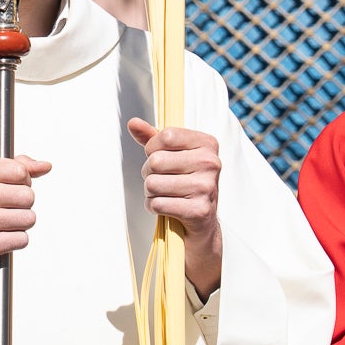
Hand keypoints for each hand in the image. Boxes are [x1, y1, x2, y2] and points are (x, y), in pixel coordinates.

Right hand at [0, 156, 48, 328]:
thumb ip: (17, 169)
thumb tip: (44, 166)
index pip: (20, 171)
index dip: (21, 183)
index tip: (6, 191)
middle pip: (27, 195)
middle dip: (22, 207)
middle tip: (2, 213)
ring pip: (29, 218)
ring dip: (19, 226)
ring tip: (0, 227)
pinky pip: (22, 239)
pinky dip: (15, 242)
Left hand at [127, 119, 223, 296]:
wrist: (202, 222)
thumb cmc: (185, 182)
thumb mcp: (172, 156)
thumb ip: (152, 138)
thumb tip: (132, 123)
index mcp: (207, 144)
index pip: (165, 136)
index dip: (152, 148)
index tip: (160, 157)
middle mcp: (211, 163)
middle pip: (155, 161)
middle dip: (148, 173)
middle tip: (160, 180)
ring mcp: (207, 187)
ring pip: (152, 184)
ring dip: (150, 192)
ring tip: (163, 194)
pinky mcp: (199, 210)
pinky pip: (157, 204)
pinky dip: (154, 207)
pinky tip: (166, 207)